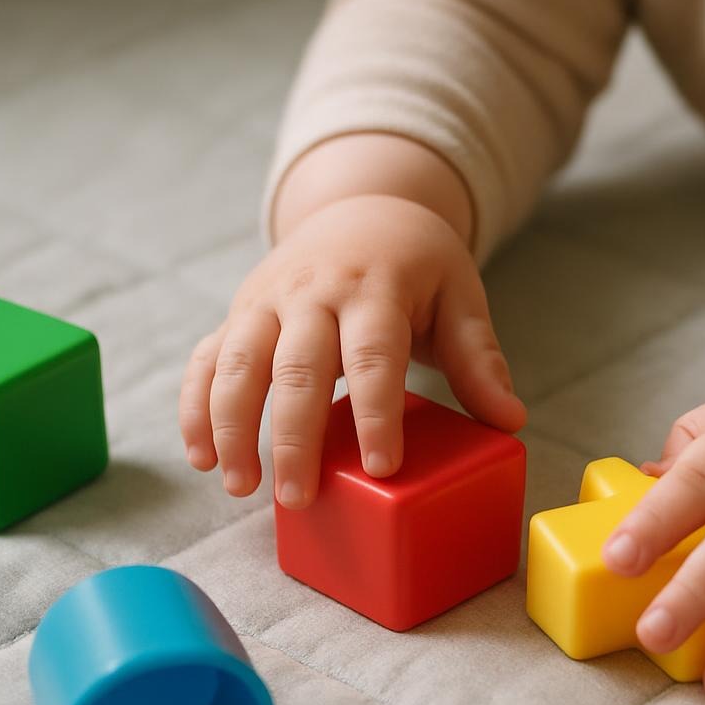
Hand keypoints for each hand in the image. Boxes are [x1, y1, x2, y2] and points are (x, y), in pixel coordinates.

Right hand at [180, 194, 525, 505]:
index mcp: (375, 288)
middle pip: (296, 368)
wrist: (361, 207)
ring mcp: (267, 302)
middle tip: (299, 497)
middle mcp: (313, 293)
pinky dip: (194, 407)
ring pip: (238, 364)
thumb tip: (510, 420)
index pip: (373, 356)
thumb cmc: (417, 265)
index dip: (376, 412)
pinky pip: (205, 359)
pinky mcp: (238, 314)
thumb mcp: (459, 296)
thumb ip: (478, 359)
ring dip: (230, 427)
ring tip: (240, 487)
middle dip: (294, 436)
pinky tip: (200, 458)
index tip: (380, 467)